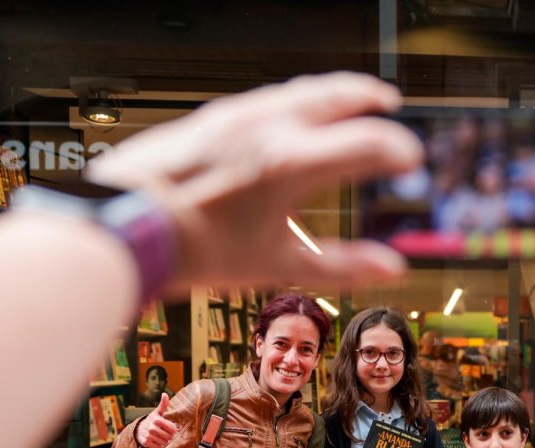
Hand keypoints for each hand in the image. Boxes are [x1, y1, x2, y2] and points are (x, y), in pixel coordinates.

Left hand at [86, 72, 423, 290]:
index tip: (411, 158)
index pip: (368, 142)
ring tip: (344, 99)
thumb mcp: (277, 262)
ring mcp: (237, 117)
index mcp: (292, 162)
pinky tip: (286, 114)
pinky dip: (293, 99)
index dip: (398, 149)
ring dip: (330, 91)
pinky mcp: (211, 118)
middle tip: (388, 100)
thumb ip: (341, 264)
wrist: (123, 227)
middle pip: (336, 94)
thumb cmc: (195, 247)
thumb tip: (391, 270)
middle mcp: (268, 127)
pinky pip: (266, 97)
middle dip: (369, 95)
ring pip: (298, 90)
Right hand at [136, 393, 176, 447]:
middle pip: (169, 436)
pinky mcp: (146, 442)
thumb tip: (164, 394)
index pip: (173, 429)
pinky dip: (159, 445)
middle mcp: (151, 427)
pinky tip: (156, 440)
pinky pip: (158, 447)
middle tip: (166, 433)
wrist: (138, 429)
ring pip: (164, 442)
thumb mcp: (157, 412)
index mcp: (156, 419)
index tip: (170, 427)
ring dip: (164, 440)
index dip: (173, 429)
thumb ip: (163, 404)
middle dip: (169, 436)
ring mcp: (148, 435)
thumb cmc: (152, 420)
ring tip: (161, 436)